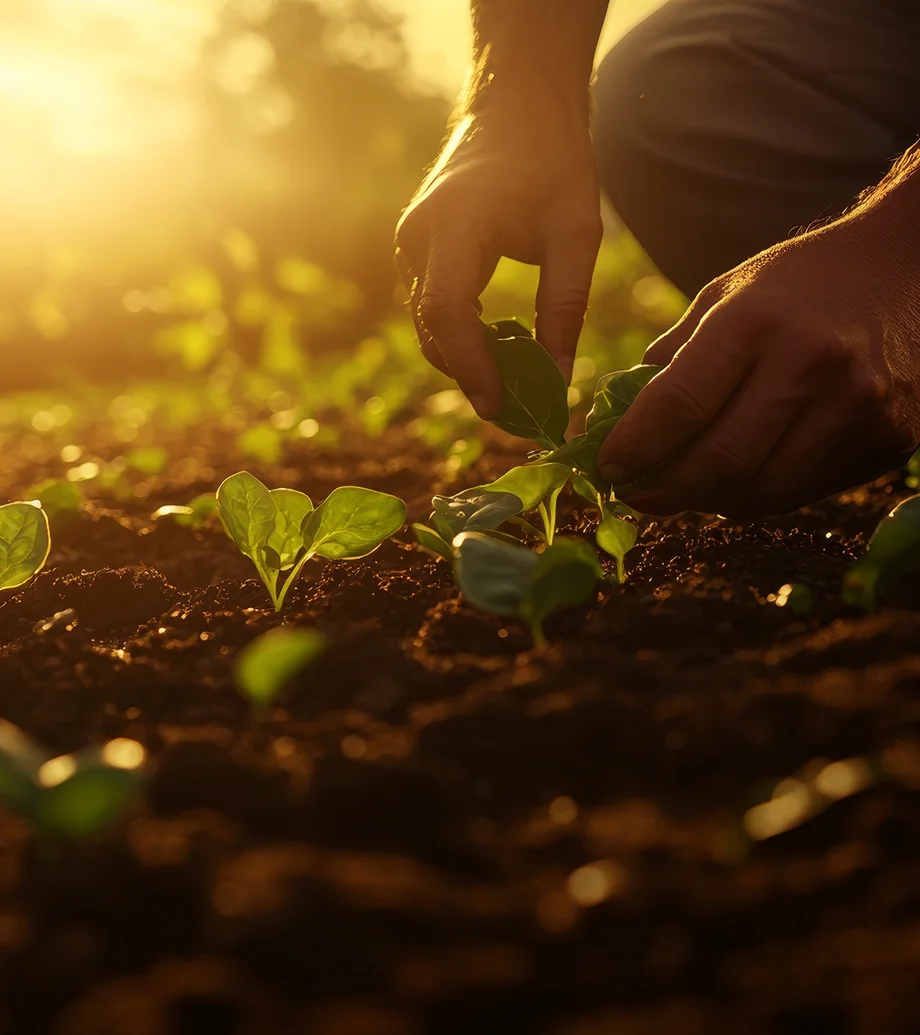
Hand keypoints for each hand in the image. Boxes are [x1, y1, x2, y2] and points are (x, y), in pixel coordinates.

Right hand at [395, 113, 601, 418]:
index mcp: (454, 223)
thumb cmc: (552, 162)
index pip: (448, 311)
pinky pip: (435, 307)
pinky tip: (502, 347)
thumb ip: (565, 307)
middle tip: (517, 410)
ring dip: (467, 357)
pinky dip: (464, 334)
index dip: (469, 366)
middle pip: (434, 327)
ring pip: (430, 323)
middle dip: (470, 373)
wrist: (517, 108)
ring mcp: (412, 244)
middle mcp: (418, 236)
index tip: (498, 407)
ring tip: (516, 383)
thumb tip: (559, 381)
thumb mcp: (576, 233)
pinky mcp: (418, 251)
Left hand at [597, 212, 919, 516]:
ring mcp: (857, 407)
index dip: (634, 447)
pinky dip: (756, 496)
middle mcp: (811, 364)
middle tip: (635, 494)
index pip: (679, 405)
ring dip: (708, 502)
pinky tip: (733, 483)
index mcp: (758, 321)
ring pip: (761, 490)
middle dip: (665, 490)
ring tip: (680, 492)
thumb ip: (674, 358)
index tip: (607, 467)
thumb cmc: (800, 283)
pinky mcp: (886, 438)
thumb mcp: (726, 295)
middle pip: (720, 461)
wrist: (908, 268)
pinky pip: (802, 492)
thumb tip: (622, 421)